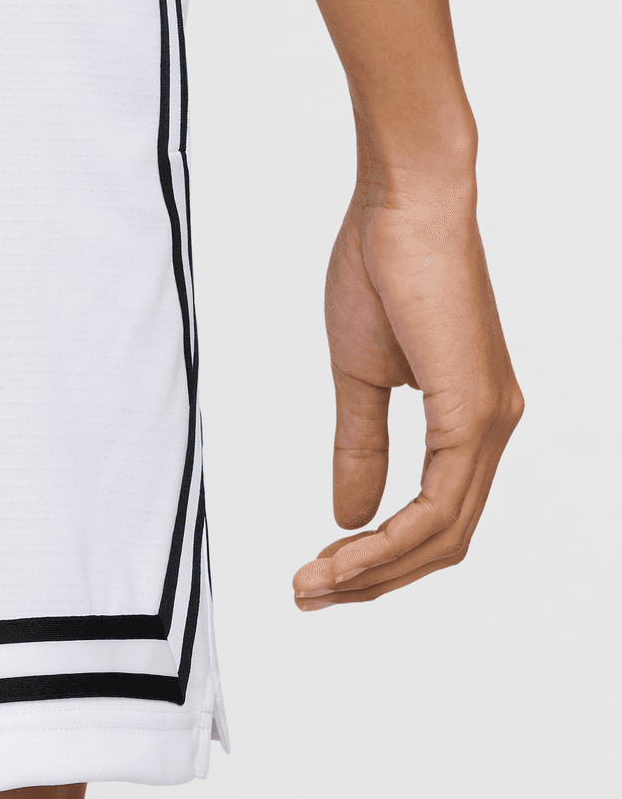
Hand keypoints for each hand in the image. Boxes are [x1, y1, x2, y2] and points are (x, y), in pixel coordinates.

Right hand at [293, 180, 520, 606]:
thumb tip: (349, 515)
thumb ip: (360, 446)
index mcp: (470, 418)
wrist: (406, 203)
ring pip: (444, 534)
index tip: (315, 574)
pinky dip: (392, 540)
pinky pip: (440, 503)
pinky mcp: (475, 410)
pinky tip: (346, 551)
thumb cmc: (382, 267)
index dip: (377, 557)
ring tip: (314, 586)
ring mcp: (490, 421)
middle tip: (306, 596)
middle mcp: (492, 426)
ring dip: (377, 571)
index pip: (434, 518)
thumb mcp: (359, 375)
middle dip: (374, 580)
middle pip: (443, 541)